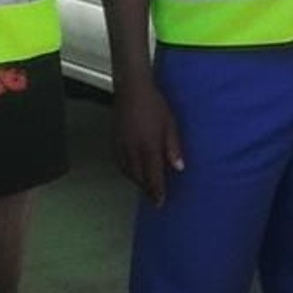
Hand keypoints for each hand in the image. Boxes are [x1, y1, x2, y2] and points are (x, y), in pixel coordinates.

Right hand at [113, 76, 183, 205]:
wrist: (132, 89)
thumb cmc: (155, 105)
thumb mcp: (170, 125)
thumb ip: (173, 147)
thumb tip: (179, 168)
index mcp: (149, 146)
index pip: (153, 176)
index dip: (156, 192)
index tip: (160, 203)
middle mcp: (133, 150)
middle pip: (138, 177)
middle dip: (146, 188)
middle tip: (154, 196)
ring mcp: (121, 146)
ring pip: (127, 171)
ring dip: (136, 180)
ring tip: (144, 185)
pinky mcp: (113, 140)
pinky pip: (119, 162)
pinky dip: (126, 170)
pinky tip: (131, 169)